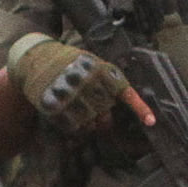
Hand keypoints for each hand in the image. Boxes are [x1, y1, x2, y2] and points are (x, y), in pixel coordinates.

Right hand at [10, 35, 143, 140]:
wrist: (36, 58)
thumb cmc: (70, 62)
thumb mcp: (93, 61)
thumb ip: (109, 80)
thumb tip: (124, 102)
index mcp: (100, 71)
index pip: (125, 93)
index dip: (140, 108)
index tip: (151, 122)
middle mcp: (87, 83)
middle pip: (107, 116)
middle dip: (103, 118)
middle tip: (93, 110)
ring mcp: (70, 96)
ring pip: (90, 125)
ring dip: (88, 124)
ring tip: (79, 110)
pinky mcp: (54, 107)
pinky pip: (72, 128)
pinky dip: (73, 127)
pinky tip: (69, 115)